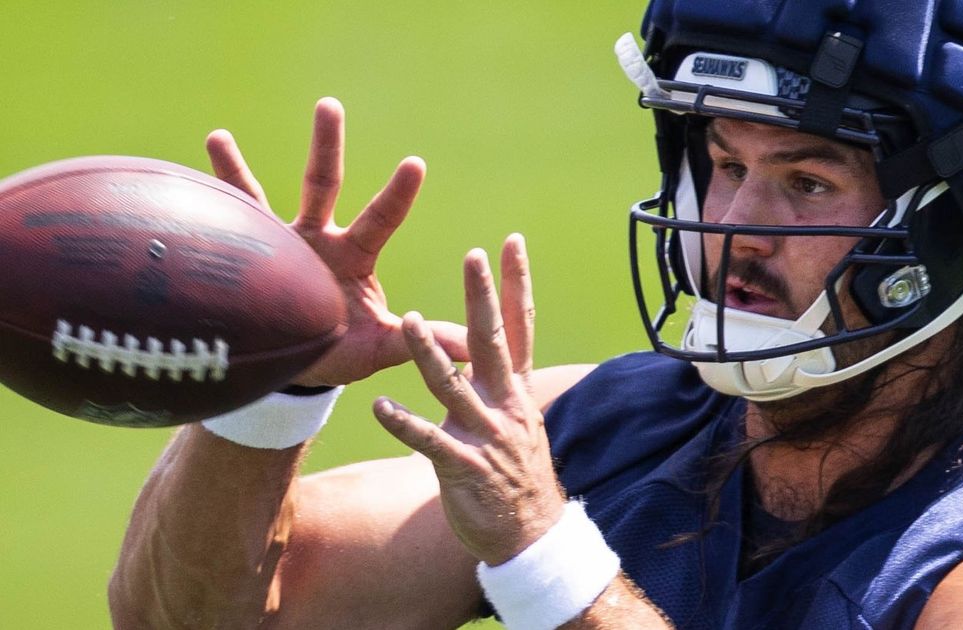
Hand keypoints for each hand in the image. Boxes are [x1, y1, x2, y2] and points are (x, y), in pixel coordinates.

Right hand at [205, 97, 466, 385]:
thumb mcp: (381, 348)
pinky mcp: (244, 259)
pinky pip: (220, 228)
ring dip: (238, 169)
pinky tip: (174, 187)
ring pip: (262, 196)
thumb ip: (422, 342)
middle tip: (330, 104)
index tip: (415, 162)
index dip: (397, 194)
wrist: (295, 369)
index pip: (381, 219)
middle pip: (324, 183)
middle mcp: (317, 239)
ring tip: (217, 138)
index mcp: (355, 256)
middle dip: (327, 145)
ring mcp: (277, 245)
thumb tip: (473, 350)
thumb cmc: (343, 352)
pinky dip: (202, 208)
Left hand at [374, 235, 565, 565]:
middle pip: (492, 341)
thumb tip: (485, 351)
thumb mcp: (519, 421)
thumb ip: (501, 384)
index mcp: (516, 390)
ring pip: (454, 386)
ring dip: (431, 353)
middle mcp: (505, 405)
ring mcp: (485, 435)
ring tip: (410, 319)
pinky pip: (429, 440)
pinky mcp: (462, 466)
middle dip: (483, 298)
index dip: (517, 283)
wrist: (532, 535)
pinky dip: (405, 423)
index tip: (512, 242)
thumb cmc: (518, 475)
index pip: (521, 325)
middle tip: (473, 256)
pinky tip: (380, 407)